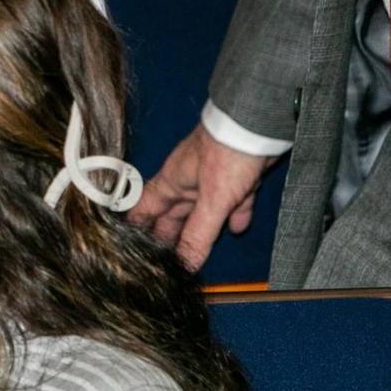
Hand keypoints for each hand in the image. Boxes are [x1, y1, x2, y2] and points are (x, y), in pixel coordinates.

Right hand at [128, 124, 277, 271]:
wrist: (259, 125)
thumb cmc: (227, 154)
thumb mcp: (212, 200)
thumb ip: (198, 233)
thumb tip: (185, 264)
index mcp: (171, 184)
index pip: (143, 209)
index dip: (136, 228)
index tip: (131, 248)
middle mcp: (187, 182)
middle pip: (172, 215)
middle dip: (169, 236)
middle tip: (165, 260)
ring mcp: (212, 180)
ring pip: (201, 210)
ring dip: (200, 229)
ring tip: (196, 252)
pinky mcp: (237, 178)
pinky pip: (231, 202)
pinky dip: (233, 216)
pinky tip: (237, 229)